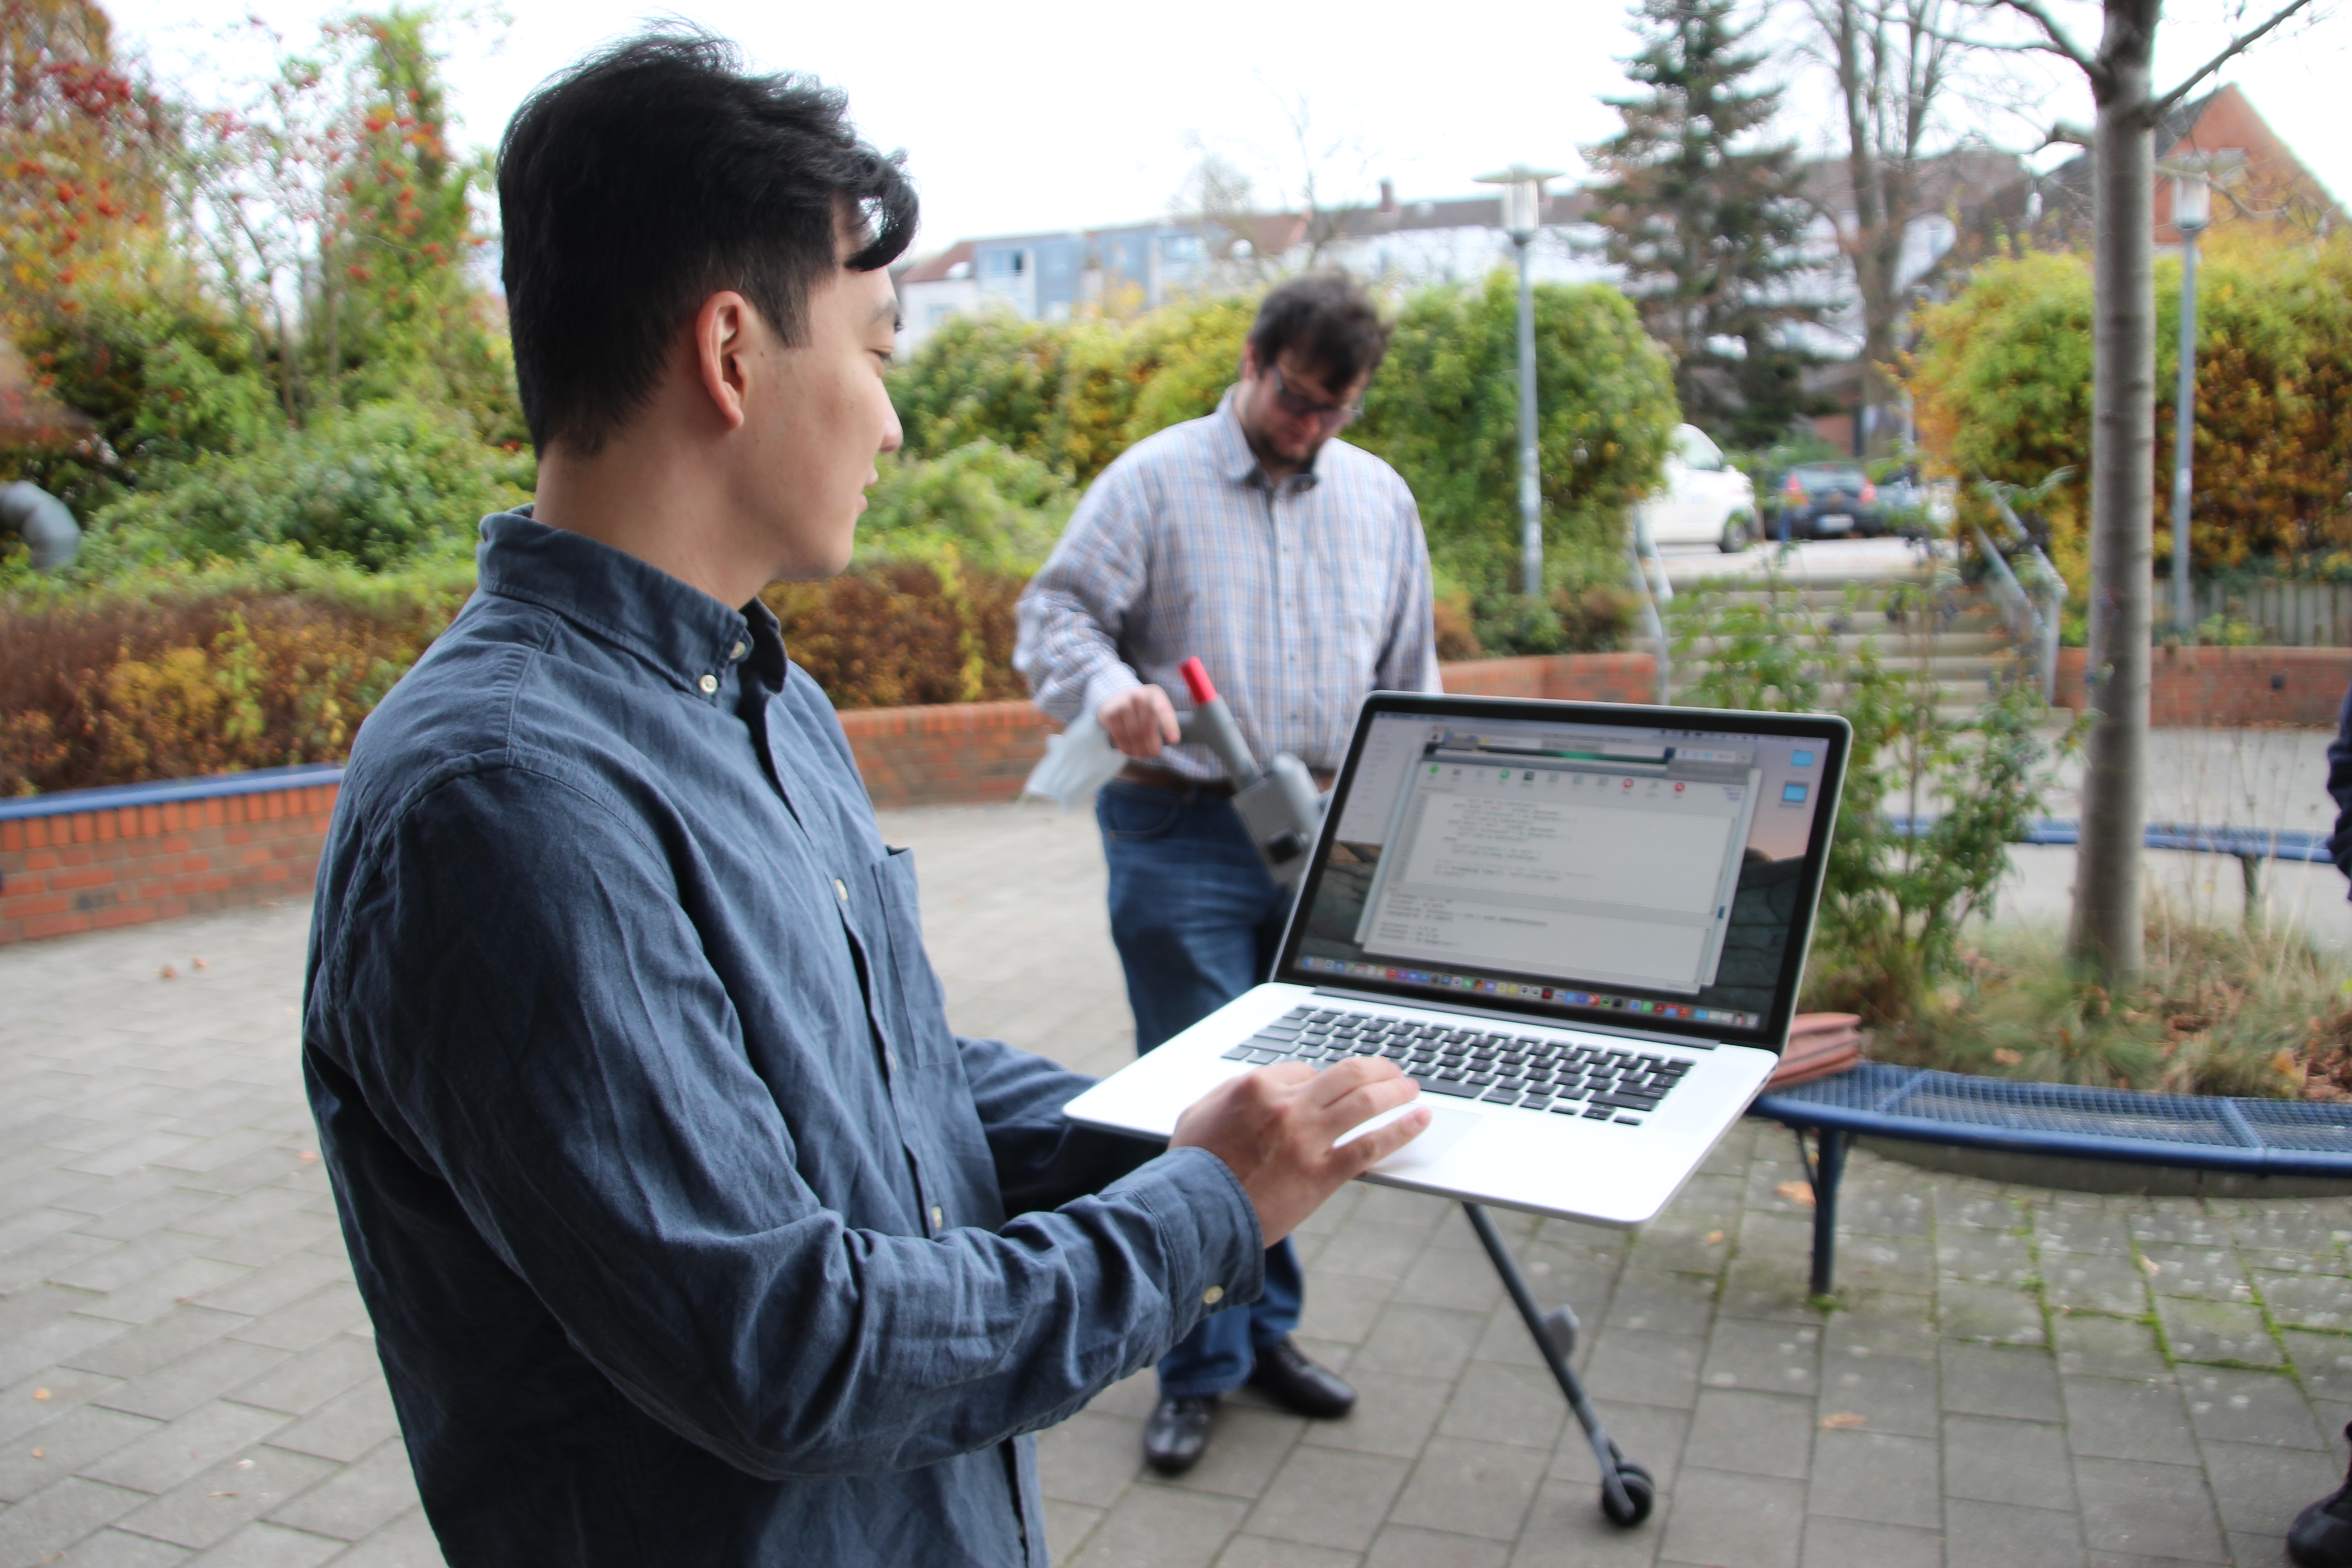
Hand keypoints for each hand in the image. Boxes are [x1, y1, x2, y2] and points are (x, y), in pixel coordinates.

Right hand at [1097, 684, 1179, 759]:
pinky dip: (1126, 747)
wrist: (1115, 697)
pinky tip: (1130, 752)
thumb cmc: (1141, 708)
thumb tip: (1166, 745)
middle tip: (1154, 754)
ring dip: (1139, 749)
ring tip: (1142, 755)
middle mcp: (1138, 696)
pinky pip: (1120, 736)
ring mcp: (1122, 703)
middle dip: (1151, 745)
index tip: (1174, 740)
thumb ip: (1162, 721)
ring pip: (1134, 734)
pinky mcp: (1109, 713)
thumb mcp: (1154, 706)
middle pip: (1147, 727)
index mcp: (1154, 693)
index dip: (1169, 725)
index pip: (1163, 710)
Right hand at [1171, 1058, 1429, 1245]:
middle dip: (1375, 1069)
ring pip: (1365, 1102)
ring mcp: (1307, 1139)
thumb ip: (1229, 1094)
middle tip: (1392, 1072)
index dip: (1322, 1080)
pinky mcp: (1321, 1174)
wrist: (1193, 1214)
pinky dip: (1400, 1130)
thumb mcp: (1199, 1113)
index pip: (1306, 1070)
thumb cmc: (1191, 1167)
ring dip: (1395, 1091)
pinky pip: (1370, 1146)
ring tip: (1412, 1091)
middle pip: (1347, 1074)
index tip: (1332, 1091)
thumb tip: (1251, 1088)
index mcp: (1257, 1086)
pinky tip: (1418, 1122)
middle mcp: (1288, 1106)